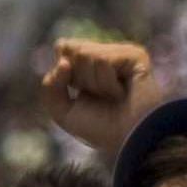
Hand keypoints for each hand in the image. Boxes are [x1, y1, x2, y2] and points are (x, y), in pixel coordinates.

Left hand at [40, 38, 159, 155]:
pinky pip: (102, 60)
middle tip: (101, 97)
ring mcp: (122, 53)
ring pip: (85, 54)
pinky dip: (106, 84)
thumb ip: (51, 85)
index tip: (80, 91)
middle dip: (79, 79)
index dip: (63, 71)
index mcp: (90, 63)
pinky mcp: (135, 55)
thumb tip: (64, 61)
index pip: (64, 47)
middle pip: (72, 49)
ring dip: (93, 84)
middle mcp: (107, 54)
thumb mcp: (63, 111)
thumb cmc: (101, 128)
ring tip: (114, 96)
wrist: (129, 139)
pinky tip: (122, 93)